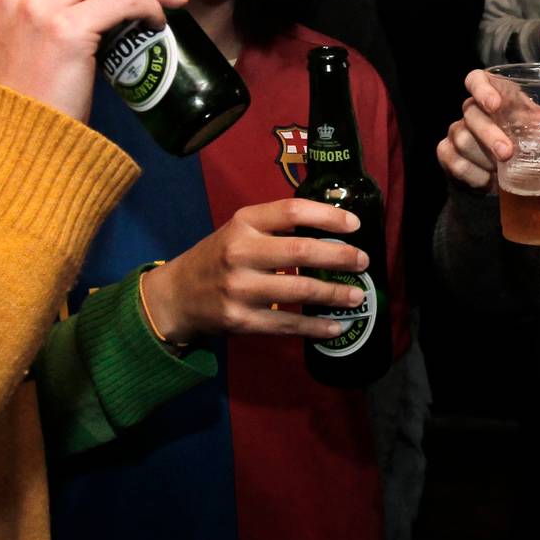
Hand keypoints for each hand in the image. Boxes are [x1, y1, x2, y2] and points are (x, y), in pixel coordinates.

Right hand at [139, 197, 369, 342]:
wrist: (176, 296)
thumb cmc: (218, 257)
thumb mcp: (240, 231)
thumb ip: (276, 227)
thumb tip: (333, 231)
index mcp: (244, 223)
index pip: (292, 212)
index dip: (328, 217)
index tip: (355, 225)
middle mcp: (240, 252)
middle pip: (301, 252)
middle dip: (339, 257)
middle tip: (363, 261)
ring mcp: (240, 289)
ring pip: (299, 291)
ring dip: (335, 295)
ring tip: (357, 296)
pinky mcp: (241, 320)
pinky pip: (288, 325)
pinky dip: (316, 327)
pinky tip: (336, 325)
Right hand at [437, 68, 539, 192]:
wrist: (504, 177)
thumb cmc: (528, 140)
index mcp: (495, 95)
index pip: (475, 79)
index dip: (481, 88)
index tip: (495, 104)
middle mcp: (472, 111)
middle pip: (470, 113)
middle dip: (488, 135)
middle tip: (508, 154)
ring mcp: (458, 132)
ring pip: (461, 138)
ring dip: (481, 157)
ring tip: (501, 171)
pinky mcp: (449, 155)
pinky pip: (451, 160)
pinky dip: (468, 172)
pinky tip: (485, 181)